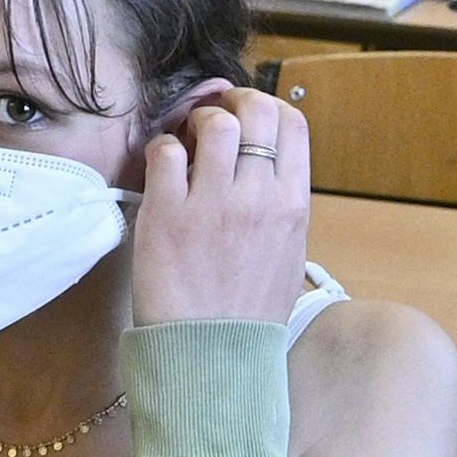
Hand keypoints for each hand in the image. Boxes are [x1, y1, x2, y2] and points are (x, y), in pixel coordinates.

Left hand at [132, 90, 311, 325]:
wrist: (213, 356)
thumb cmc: (250, 312)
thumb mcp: (289, 254)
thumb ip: (282, 205)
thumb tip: (266, 165)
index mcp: (293, 206)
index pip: (293, 124)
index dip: (269, 106)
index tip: (249, 117)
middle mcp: (258, 197)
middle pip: (258, 109)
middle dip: (234, 101)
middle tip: (214, 118)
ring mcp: (213, 203)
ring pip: (214, 122)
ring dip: (196, 122)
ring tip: (187, 144)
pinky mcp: (167, 214)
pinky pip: (165, 152)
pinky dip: (162, 150)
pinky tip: (163, 172)